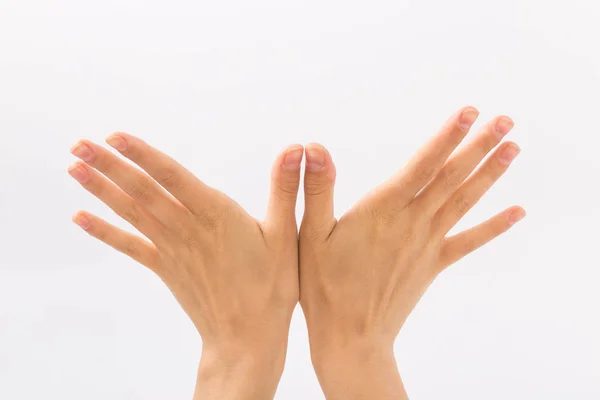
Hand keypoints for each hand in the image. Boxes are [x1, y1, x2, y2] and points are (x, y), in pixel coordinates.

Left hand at [68, 134, 303, 399]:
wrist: (246, 339)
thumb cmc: (272, 288)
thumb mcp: (287, 235)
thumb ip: (284, 189)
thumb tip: (294, 150)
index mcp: (217, 215)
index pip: (172, 177)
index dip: (143, 155)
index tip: (115, 136)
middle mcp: (187, 229)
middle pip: (142, 191)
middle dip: (109, 164)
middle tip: (78, 142)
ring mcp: (172, 249)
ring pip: (132, 212)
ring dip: (101, 188)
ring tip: (73, 166)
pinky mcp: (166, 267)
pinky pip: (130, 245)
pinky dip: (104, 231)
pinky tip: (80, 217)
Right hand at [299, 107, 524, 398]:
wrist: (351, 337)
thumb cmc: (324, 286)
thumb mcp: (310, 236)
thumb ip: (316, 190)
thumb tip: (313, 148)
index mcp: (383, 211)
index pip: (422, 165)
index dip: (447, 136)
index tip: (469, 112)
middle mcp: (412, 223)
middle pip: (453, 177)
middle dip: (480, 145)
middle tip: (506, 120)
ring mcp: (427, 244)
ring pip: (465, 201)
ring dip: (490, 173)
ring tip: (513, 148)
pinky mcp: (433, 264)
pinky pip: (470, 241)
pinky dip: (495, 226)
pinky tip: (517, 212)